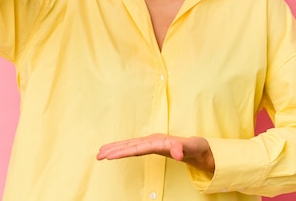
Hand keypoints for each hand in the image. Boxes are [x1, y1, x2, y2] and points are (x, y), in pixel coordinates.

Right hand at [97, 133, 214, 173]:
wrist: (197, 146)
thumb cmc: (195, 147)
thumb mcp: (192, 148)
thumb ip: (183, 149)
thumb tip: (177, 154)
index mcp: (159, 141)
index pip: (137, 147)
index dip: (123, 151)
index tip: (110, 155)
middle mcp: (152, 140)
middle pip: (129, 144)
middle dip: (113, 149)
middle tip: (98, 155)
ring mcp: (151, 142)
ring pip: (129, 145)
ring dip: (114, 148)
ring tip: (99, 153)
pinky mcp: (150, 146)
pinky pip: (132, 147)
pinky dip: (122, 149)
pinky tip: (114, 152)